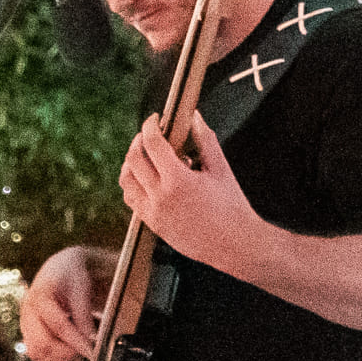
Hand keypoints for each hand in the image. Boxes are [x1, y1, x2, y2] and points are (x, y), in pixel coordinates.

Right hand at [19, 245, 114, 360]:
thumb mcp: (81, 286)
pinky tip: (69, 351)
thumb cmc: (71, 274)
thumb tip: (89, 338)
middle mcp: (27, 310)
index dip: (76, 341)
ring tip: (78, 351)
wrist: (60, 269)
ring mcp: (25, 323)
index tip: (91, 351)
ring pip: (36, 353)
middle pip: (41, 344)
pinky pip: (37, 354)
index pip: (58, 325)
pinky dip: (53, 358)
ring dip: (58, 358)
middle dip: (65, 353)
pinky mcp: (28, 332)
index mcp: (40, 294)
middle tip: (85, 351)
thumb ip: (83, 313)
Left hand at [118, 115, 254, 268]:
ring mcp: (153, 213)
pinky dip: (133, 184)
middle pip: (133, 159)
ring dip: (130, 163)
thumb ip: (205, 139)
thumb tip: (195, 116)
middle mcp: (160, 197)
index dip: (150, 125)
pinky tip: (147, 178)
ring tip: (145, 155)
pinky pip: (131, 200)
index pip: (152, 143)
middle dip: (138, 141)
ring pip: (126, 180)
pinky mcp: (153, 224)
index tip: (155, 119)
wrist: (235, 245)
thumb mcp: (220, 169)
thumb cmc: (232, 208)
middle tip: (148, 134)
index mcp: (178, 180)